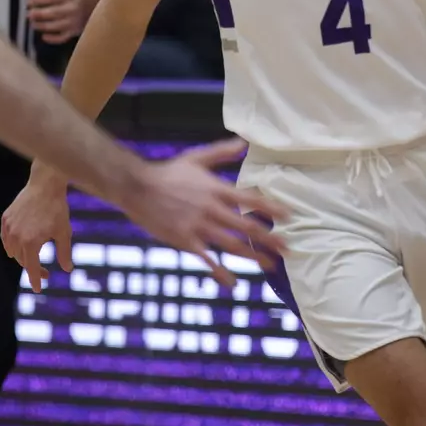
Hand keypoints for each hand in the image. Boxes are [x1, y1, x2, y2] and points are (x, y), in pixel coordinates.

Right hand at [1, 177, 74, 292]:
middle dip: (33, 269)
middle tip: (45, 273)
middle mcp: (16, 237)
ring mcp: (9, 227)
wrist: (45, 184)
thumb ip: (64, 253)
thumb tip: (67, 270)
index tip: (39, 289)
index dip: (36, 280)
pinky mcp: (5, 219)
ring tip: (33, 259)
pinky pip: (6, 239)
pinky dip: (12, 246)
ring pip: (12, 251)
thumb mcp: (64, 232)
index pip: (32, 268)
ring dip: (22, 258)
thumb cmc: (57, 208)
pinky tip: (20, 248)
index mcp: (31, 242)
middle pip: (22, 261)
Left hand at [27, 0, 83, 44]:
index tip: (27, 1)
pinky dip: (54, 38)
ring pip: (57, 25)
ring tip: (32, 24)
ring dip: (43, 25)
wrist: (86, 7)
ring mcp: (73, 21)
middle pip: (55, 12)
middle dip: (41, 14)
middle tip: (28, 15)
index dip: (40, 0)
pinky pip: (63, 37)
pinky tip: (43, 36)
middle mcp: (72, 8)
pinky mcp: (73, 32)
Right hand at [113, 137, 289, 288]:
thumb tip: (244, 142)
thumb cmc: (168, 173)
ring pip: (231, 245)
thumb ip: (221, 152)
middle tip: (287, 248)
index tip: (288, 216)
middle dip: (269, 239)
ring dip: (253, 256)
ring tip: (270, 264)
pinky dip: (220, 272)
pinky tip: (231, 282)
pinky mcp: (185, 241)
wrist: (137, 188)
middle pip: (246, 227)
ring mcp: (198, 227)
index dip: (270, 208)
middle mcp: (211, 209)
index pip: (250, 199)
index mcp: (216, 189)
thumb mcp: (196, 158)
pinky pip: (206, 259)